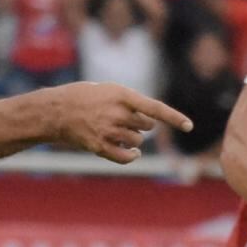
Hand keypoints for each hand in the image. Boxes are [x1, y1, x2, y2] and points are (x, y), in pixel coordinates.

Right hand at [38, 82, 190, 163]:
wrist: (56, 111)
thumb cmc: (85, 97)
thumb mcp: (109, 89)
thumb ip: (131, 102)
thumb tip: (151, 120)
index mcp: (121, 95)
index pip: (155, 108)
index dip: (174, 117)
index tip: (189, 126)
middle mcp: (117, 113)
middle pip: (148, 126)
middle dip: (142, 124)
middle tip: (125, 118)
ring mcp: (109, 131)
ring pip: (138, 142)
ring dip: (134, 139)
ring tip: (118, 130)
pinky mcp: (100, 147)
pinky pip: (127, 157)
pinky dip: (132, 157)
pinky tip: (132, 154)